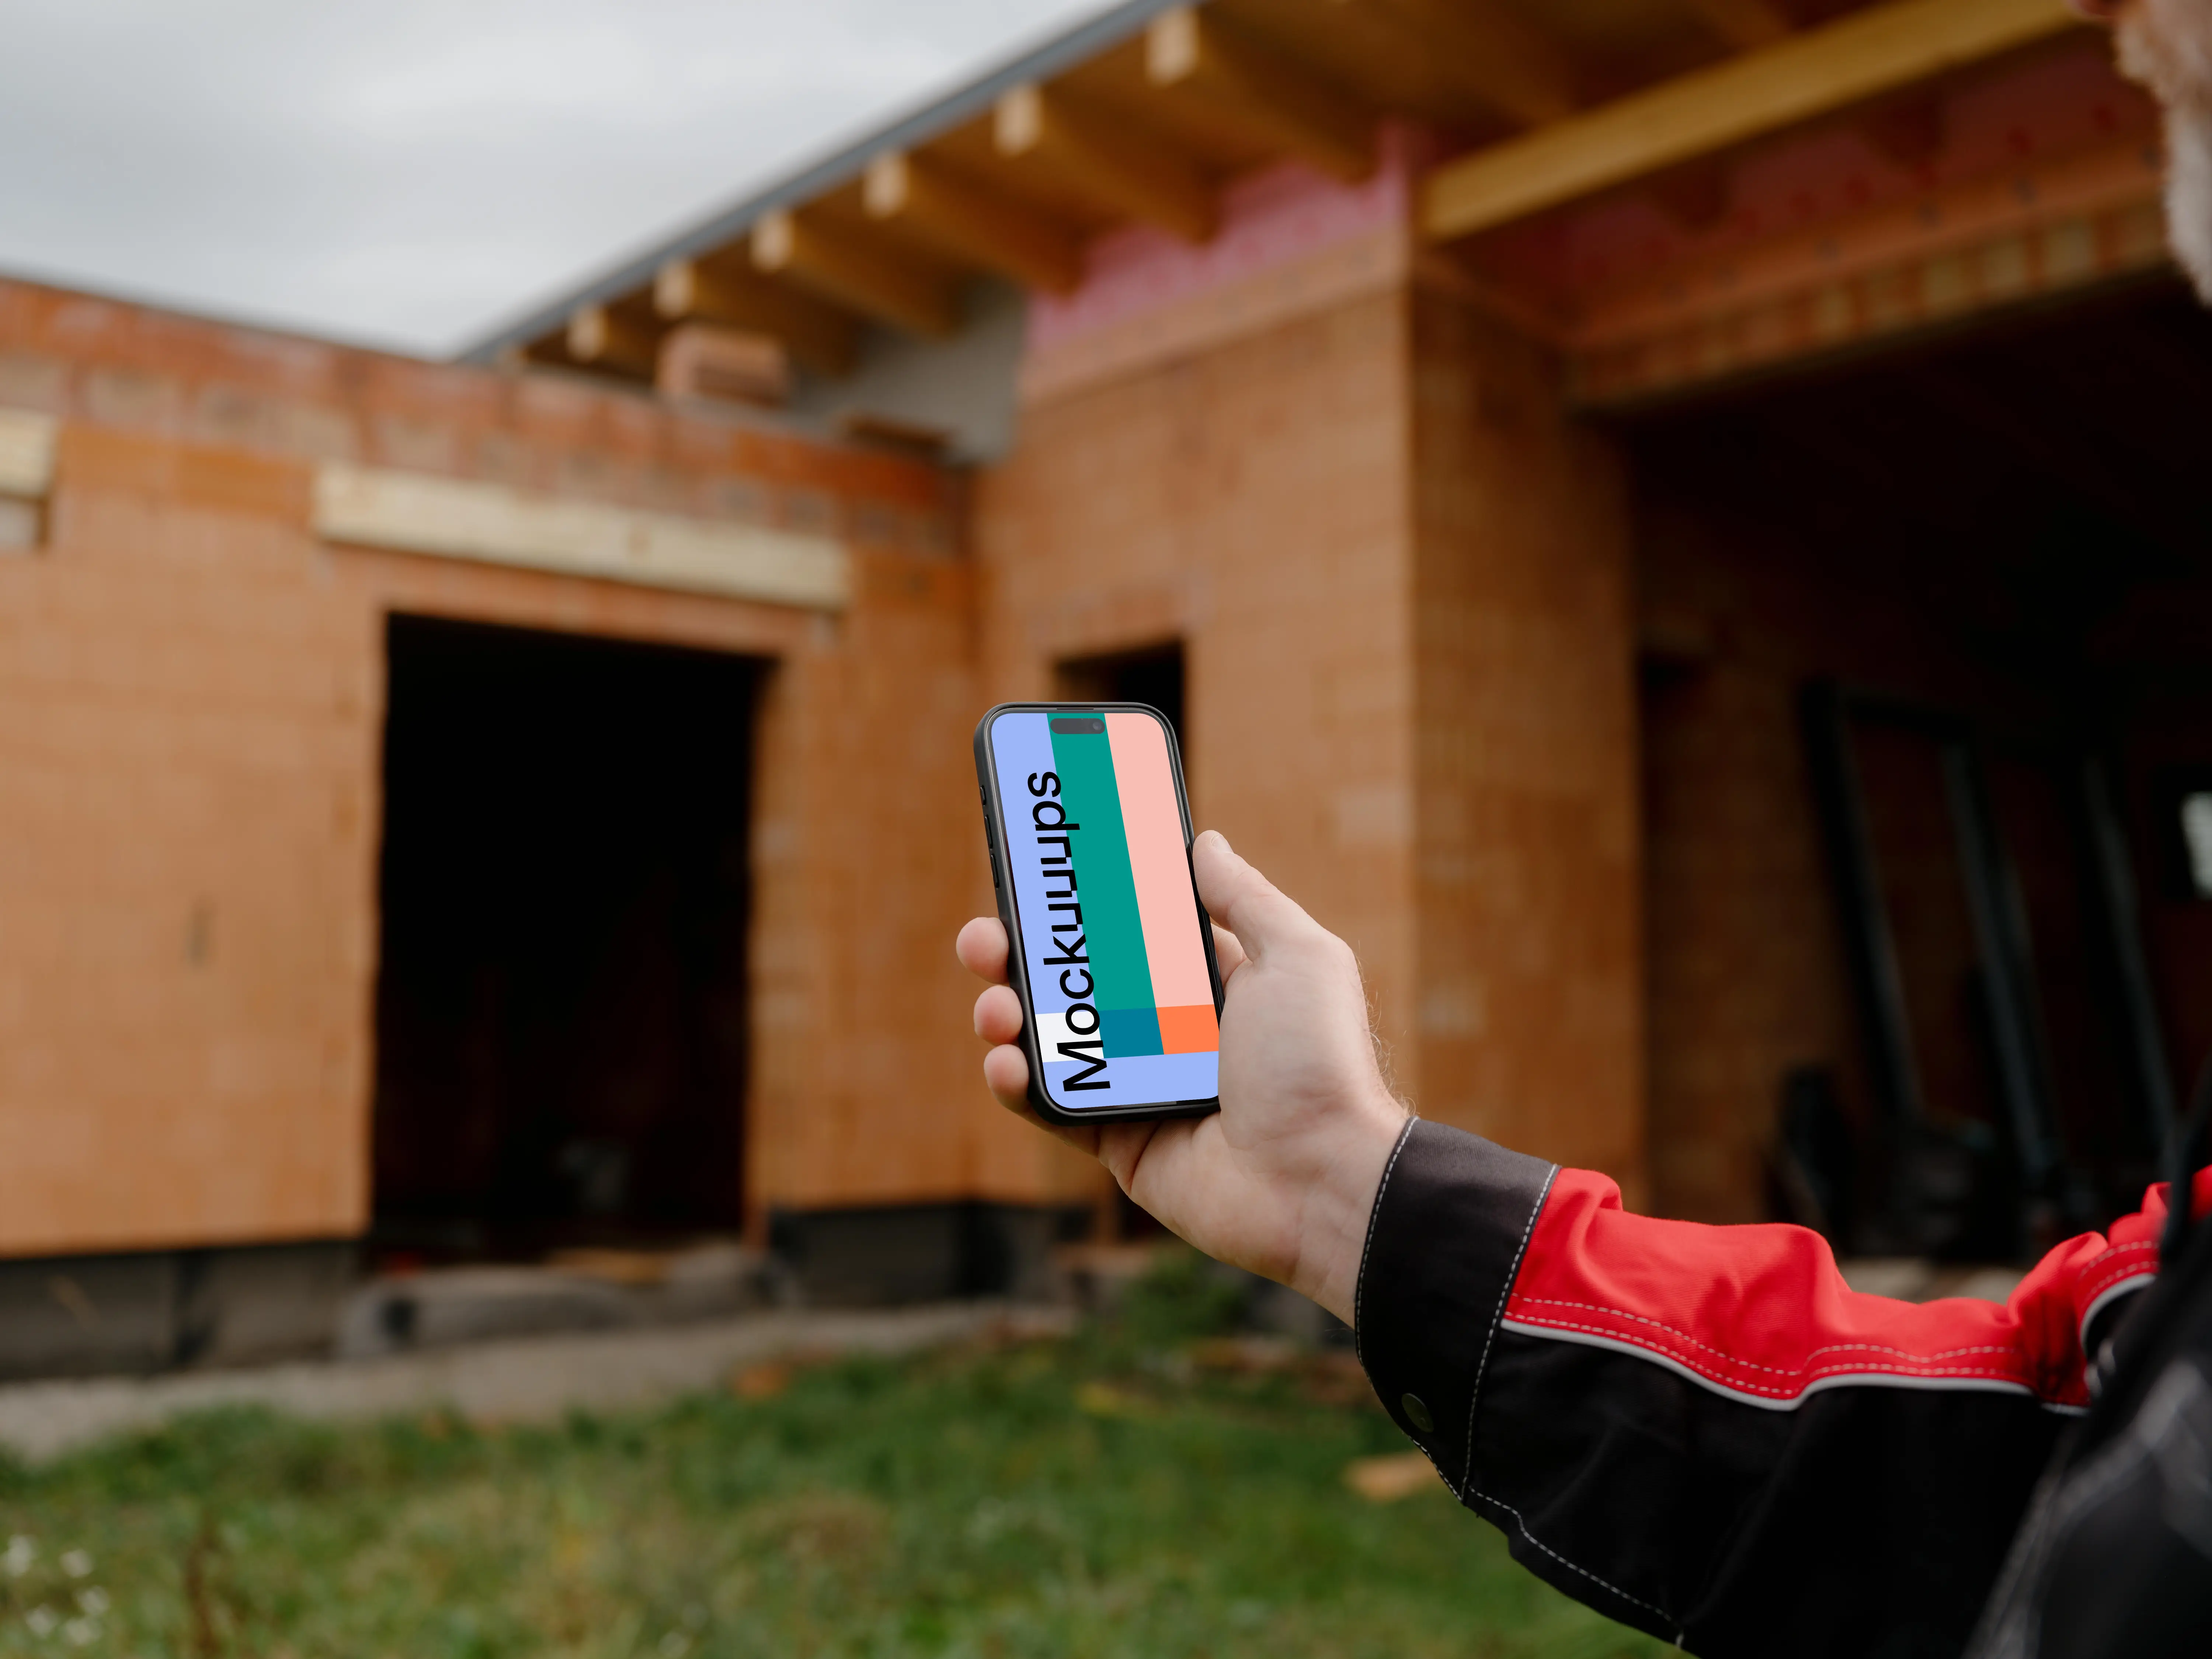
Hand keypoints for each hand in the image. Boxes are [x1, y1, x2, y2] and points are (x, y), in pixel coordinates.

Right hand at [956, 830, 1407, 1325]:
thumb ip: (1243, 898)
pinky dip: (1017, 1083)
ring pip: (1053, 1039)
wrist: (1321, 1178)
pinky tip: (1006, 1061)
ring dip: (1008, 1014)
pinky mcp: (1119, 1140)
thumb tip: (1203, 843)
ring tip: (995, 1007)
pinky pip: (1052, 1106)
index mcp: (1210, 982)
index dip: (1083, 901)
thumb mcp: (1296, 956)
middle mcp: (1170, 1030)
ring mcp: (1140, 1085)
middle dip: (1021, 953)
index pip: (1129, 929)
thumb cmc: (1318, 1063)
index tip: (1038, 869)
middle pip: (1076, 979)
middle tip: (984, 938)